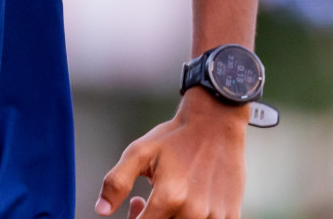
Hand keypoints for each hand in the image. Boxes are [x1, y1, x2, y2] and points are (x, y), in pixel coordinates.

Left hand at [95, 90, 246, 218]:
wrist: (216, 124)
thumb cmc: (173, 138)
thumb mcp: (139, 153)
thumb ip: (117, 182)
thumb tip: (101, 210)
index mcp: (169, 197)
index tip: (135, 204)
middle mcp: (193, 212)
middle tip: (145, 201)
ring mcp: (215, 217)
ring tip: (171, 199)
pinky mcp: (231, 216)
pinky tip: (191, 204)